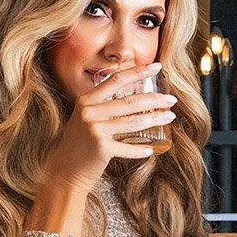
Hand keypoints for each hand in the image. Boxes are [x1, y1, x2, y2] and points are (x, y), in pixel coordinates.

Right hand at [41, 62, 176, 193]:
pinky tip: (151, 150)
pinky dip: (140, 150)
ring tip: (170, 117)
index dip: (138, 71)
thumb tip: (135, 95)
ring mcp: (95, 129)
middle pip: (130, 101)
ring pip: (133, 122)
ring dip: (155, 119)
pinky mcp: (101, 148)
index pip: (116, 80)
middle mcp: (90, 112)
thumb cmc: (80, 143)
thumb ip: (103, 105)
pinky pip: (128, 147)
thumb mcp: (86, 117)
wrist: (65, 169)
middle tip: (172, 99)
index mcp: (86, 100)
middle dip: (155, 99)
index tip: (157, 66)